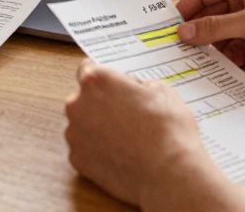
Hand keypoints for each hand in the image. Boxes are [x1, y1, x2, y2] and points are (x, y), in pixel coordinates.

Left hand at [64, 61, 244, 211]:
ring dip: (98, 128)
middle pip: (84, 98)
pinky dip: (98, 151)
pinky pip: (85, 149)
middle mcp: (77, 105)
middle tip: (127, 115)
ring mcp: (74, 134)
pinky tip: (121, 155)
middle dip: (101, 103)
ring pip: (83, 125)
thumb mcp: (162, 91)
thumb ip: (138, 84)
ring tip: (127, 139)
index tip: (111, 84)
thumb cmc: (169, 131)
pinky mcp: (77, 160)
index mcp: (97, 81)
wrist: (170, 176)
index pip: (87, 68)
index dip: (103, 76)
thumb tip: (133, 89)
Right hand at [176, 0, 244, 69]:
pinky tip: (224, 67)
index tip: (170, 29)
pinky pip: (235, 47)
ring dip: (213, 48)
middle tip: (181, 50)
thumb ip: (215, 28)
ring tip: (201, 62)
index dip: (185, 10)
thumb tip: (185, 31)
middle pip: (210, 16)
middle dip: (198, 33)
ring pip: (222, 34)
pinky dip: (228, 57)